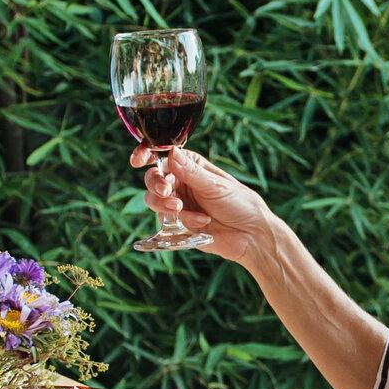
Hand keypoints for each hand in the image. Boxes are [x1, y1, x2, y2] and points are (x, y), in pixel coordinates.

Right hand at [133, 146, 275, 266]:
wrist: (250, 235)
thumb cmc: (240, 203)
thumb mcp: (215, 185)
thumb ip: (191, 172)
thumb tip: (171, 152)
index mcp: (190, 165)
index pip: (162, 156)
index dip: (146, 155)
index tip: (139, 160)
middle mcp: (181, 182)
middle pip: (153, 178)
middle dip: (156, 184)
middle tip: (167, 192)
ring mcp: (178, 203)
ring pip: (153, 200)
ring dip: (164, 204)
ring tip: (181, 209)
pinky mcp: (178, 223)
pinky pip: (166, 221)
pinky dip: (182, 221)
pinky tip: (202, 223)